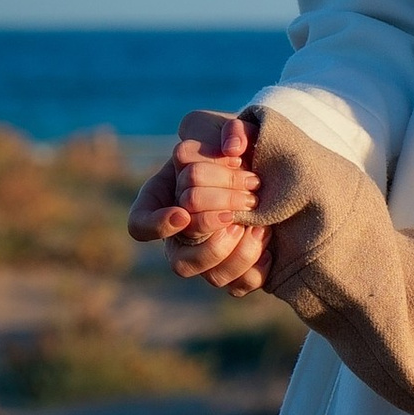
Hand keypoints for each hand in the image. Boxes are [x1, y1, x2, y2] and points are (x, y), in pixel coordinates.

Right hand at [128, 112, 267, 291]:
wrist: (273, 167)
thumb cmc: (241, 145)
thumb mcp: (231, 127)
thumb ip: (229, 128)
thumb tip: (233, 146)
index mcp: (166, 201)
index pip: (140, 225)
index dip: (155, 225)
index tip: (182, 213)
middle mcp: (183, 236)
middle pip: (179, 261)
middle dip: (210, 238)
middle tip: (235, 214)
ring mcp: (210, 256)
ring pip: (211, 278)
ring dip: (235, 255)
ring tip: (259, 226)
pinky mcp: (239, 269)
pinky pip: (241, 286)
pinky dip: (256, 269)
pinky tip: (271, 244)